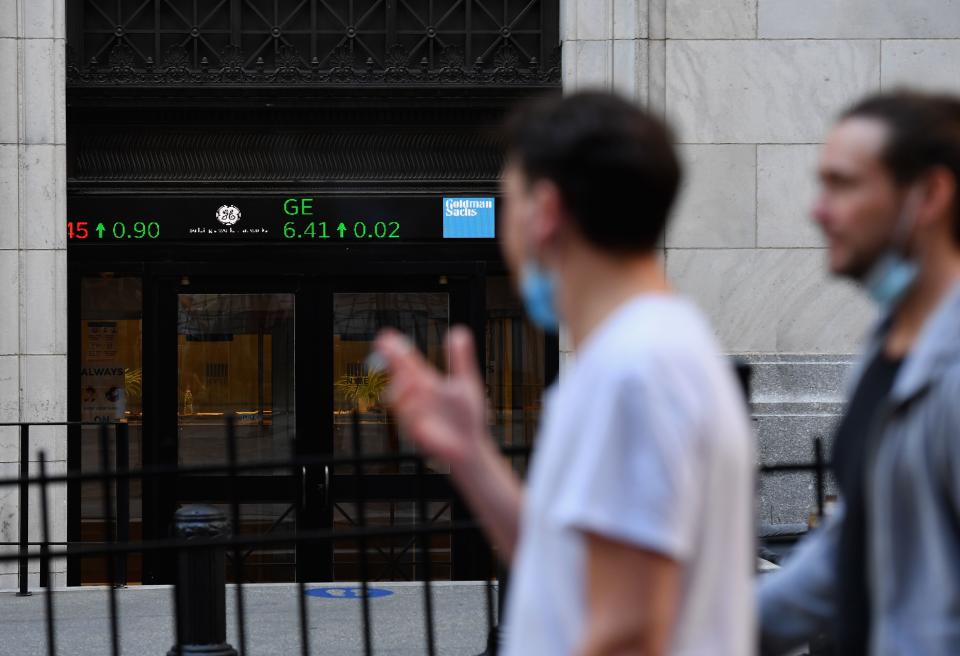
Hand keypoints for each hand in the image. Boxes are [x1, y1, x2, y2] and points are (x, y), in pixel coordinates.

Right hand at [375, 326, 489, 469]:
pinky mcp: (416, 433)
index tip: (385, 336)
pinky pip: (408, 419)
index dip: (395, 349)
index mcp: (426, 383)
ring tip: (415, 379)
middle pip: (398, 375)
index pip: (406, 362)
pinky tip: (421, 402)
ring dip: (403, 386)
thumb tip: (458, 332)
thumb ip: (461, 358)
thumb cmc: (467, 418)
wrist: (471, 447)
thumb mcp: (467, 382)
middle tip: (387, 346)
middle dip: (392, 361)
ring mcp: (413, 415)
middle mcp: (416, 398)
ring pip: (398, 398)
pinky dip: (412, 411)